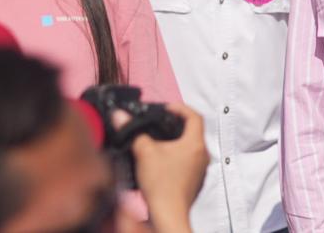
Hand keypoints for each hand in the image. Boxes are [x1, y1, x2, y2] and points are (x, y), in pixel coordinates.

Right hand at [126, 103, 207, 226]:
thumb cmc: (162, 186)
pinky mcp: (193, 181)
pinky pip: (187, 162)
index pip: (194, 116)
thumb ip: (133, 132)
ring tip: (158, 141)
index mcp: (195, 144)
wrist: (168, 214)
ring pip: (190, 147)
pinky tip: (160, 161)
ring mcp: (200, 169)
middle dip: (176, 125)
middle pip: (193, 131)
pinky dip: (175, 157)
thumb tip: (120, 116)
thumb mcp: (144, 152)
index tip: (167, 108)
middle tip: (161, 123)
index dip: (180, 108)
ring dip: (175, 142)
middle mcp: (202, 155)